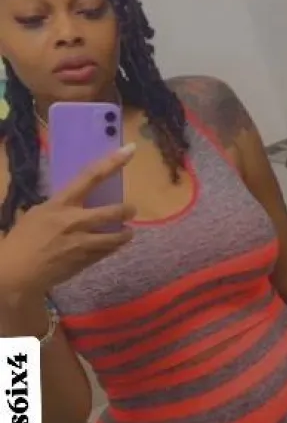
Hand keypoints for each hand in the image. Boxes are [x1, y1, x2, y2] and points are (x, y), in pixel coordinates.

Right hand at [0, 144, 136, 297]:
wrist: (19, 272)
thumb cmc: (23, 239)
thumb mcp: (39, 214)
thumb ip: (60, 207)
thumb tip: (75, 204)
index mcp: (61, 203)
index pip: (91, 176)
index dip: (112, 162)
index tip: (130, 150)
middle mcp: (76, 220)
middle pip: (112, 211)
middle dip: (126, 210)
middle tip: (131, 210)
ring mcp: (83, 243)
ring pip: (115, 237)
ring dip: (124, 234)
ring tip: (127, 232)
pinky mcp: (86, 261)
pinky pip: (106, 252)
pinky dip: (111, 248)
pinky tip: (112, 246)